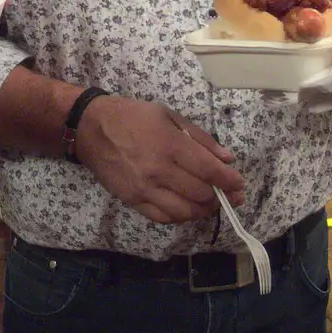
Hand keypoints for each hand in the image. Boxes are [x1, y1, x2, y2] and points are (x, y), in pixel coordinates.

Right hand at [74, 96, 244, 224]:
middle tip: (229, 195)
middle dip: (220, 196)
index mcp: (170, 144)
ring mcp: (144, 188)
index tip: (240, 184)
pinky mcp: (132, 200)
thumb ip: (200, 138)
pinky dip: (180, 216)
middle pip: (200, 194)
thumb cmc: (132, 116)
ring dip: (203, 210)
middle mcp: (159, 170)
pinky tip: (187, 209)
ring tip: (210, 203)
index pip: (209, 170)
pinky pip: (163, 217)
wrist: (91, 129)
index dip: (229, 181)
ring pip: (184, 211)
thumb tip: (227, 158)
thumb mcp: (169, 115)